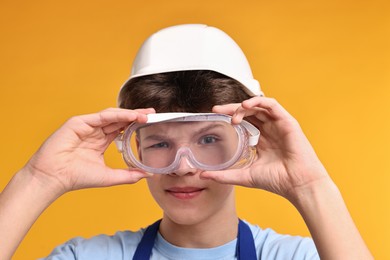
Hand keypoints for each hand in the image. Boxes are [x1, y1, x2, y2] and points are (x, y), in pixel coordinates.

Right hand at [25, 108, 154, 195]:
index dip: (136, 125)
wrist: (54, 178)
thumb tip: (148, 175)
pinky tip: (130, 116)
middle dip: (136, 116)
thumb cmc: (76, 177)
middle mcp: (95, 131)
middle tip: (152, 114)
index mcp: (101, 141)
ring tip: (145, 116)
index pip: (122, 129)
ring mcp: (87, 126)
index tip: (151, 124)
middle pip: (120, 120)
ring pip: (112, 116)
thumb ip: (128, 175)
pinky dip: (118, 115)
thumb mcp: (109, 177)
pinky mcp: (79, 122)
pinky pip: (102, 116)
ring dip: (130, 114)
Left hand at [201, 97, 329, 200]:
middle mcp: (270, 130)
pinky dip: (259, 102)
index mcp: (262, 140)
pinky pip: (272, 105)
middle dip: (232, 109)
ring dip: (244, 106)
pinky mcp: (288, 122)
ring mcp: (279, 125)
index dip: (230, 116)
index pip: (244, 122)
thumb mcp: (244, 176)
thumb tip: (203, 175)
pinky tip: (246, 106)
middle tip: (217, 110)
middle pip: (249, 112)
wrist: (298, 185)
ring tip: (233, 115)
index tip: (214, 116)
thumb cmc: (276, 181)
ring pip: (259, 106)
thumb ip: (225, 175)